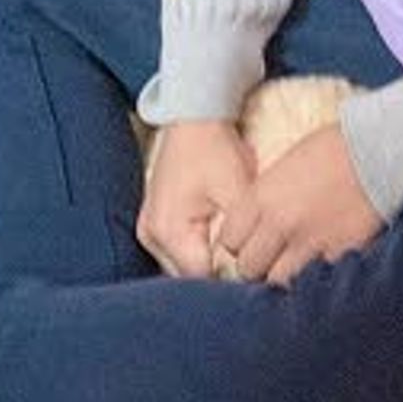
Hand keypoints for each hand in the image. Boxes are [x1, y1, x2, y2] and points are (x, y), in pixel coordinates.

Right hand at [137, 119, 254, 279]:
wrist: (194, 120)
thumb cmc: (216, 150)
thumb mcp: (238, 190)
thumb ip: (242, 234)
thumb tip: (253, 265)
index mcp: (169, 231)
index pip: (200, 278)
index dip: (229, 281)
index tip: (253, 276)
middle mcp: (152, 237)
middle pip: (188, 277)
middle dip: (217, 276)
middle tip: (249, 268)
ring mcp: (149, 231)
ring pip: (181, 267)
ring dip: (206, 265)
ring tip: (235, 257)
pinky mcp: (154, 225)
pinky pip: (177, 252)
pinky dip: (197, 252)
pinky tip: (217, 245)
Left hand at [217, 116, 386, 286]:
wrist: (378, 149)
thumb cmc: (333, 149)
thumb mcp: (286, 166)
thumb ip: (266, 198)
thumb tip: (259, 224)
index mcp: (261, 197)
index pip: (229, 240)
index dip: (239, 243)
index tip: (251, 240)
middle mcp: (280, 223)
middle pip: (248, 267)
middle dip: (258, 264)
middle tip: (273, 257)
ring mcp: (309, 241)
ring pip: (278, 281)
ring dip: (284, 276)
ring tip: (295, 266)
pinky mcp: (338, 253)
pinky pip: (315, 278)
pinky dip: (315, 275)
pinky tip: (321, 264)